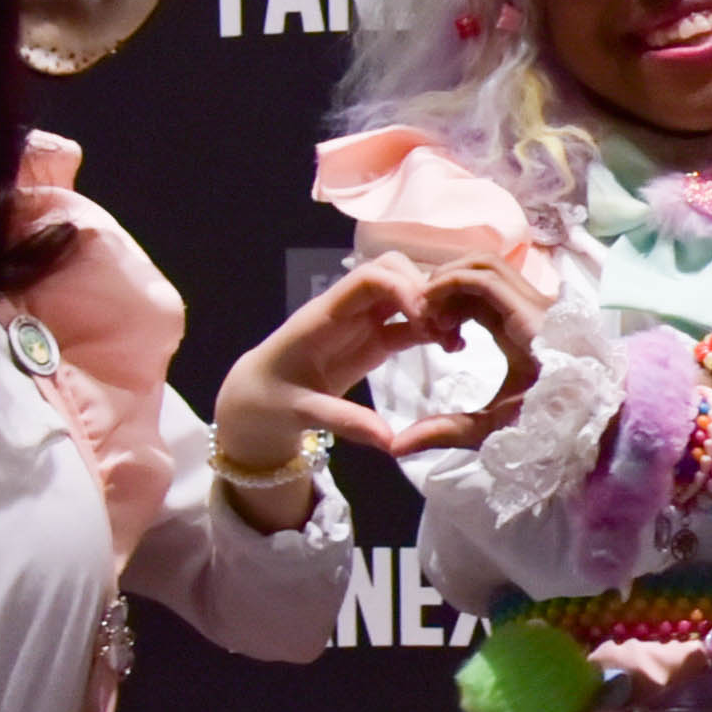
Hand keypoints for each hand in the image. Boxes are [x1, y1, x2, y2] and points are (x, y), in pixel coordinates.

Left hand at [238, 257, 536, 463]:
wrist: (255, 403)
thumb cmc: (271, 402)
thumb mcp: (303, 413)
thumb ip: (345, 421)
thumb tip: (390, 440)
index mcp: (325, 316)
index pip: (369, 279)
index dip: (403, 288)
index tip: (428, 320)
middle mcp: (346, 310)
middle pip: (393, 271)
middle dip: (425, 291)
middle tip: (449, 328)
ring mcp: (361, 322)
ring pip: (405, 290)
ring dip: (434, 306)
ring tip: (455, 341)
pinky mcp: (372, 339)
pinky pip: (408, 320)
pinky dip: (432, 326)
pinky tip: (451, 346)